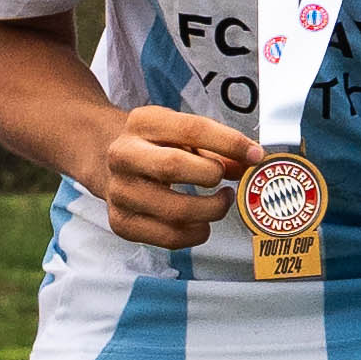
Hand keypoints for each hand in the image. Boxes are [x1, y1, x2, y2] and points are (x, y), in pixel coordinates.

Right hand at [81, 102, 255, 251]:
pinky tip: (202, 223)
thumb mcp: (183, 133)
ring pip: (174, 210)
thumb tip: (252, 161)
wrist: (105, 158)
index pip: (192, 129)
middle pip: (174, 167)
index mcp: (143, 122)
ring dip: (210, 210)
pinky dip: (195, 234)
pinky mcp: (120, 222)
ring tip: (221, 203)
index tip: (255, 155)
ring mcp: (119, 191)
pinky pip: (168, 237)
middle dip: (212, 176)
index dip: (230, 143)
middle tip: (226, 183)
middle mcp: (123, 155)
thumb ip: (219, 147)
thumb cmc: (157, 145)